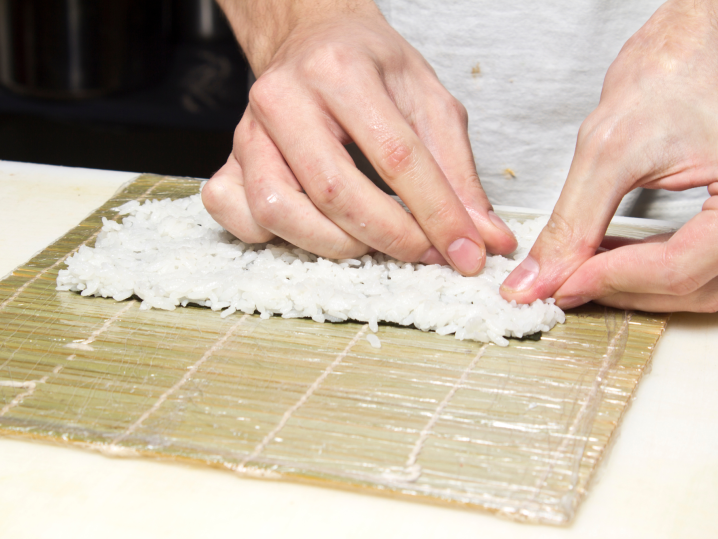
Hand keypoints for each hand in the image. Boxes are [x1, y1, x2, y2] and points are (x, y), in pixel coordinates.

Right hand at [203, 0, 516, 274]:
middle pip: (334, 191)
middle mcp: (285, 98)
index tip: (466, 254)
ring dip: (333, 244)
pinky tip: (311, 228)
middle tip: (421, 252)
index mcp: (342, 72)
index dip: (437, 215)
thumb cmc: (370, 69)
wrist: (313, 39)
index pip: (396, 156)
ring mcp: (247, 131)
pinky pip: (235, 215)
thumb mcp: (428, 101)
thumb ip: (458, 172)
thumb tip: (486, 238)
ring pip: (278, 210)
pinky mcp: (227, 158)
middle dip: (389, 238)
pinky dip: (273, 238)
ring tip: (369, 241)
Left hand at [500, 0, 717, 311]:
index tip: (558, 284)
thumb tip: (538, 279)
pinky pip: (696, 267)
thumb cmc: (670, 77)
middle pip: (690, 289)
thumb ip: (572, 223)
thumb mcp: (610, 151)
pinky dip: (650, 270)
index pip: (679, 268)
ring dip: (635, 287)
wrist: (690, 51)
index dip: (611, 282)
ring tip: (584, 269)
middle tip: (565, 283)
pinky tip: (610, 256)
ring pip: (695, 288)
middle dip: (621, 290)